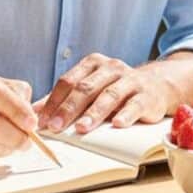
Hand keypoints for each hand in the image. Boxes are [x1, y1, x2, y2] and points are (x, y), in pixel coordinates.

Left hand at [37, 53, 172, 134]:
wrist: (158, 84)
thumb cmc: (117, 88)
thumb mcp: (91, 88)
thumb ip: (64, 98)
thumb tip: (35, 111)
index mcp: (93, 64)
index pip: (68, 81)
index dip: (54, 101)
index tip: (42, 121)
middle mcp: (111, 68)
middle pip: (86, 88)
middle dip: (69, 108)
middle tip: (56, 126)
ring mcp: (130, 80)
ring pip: (109, 95)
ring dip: (94, 113)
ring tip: (82, 128)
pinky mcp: (147, 95)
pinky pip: (135, 105)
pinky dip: (125, 114)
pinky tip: (117, 124)